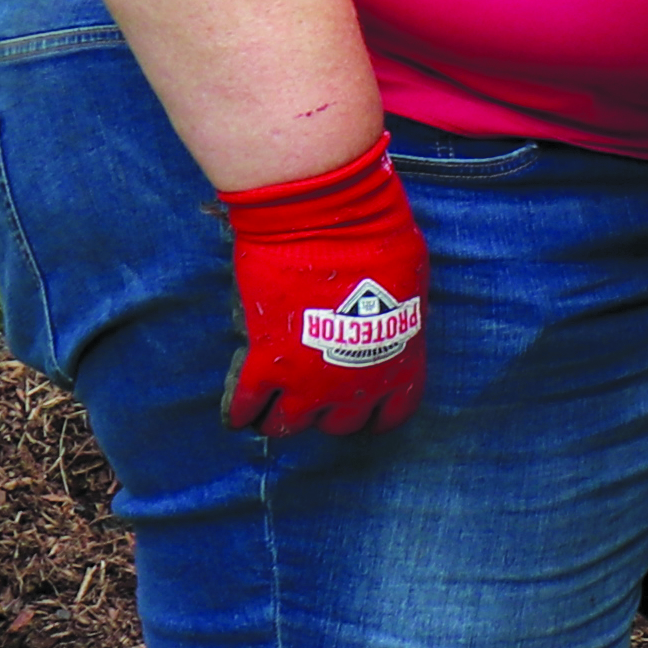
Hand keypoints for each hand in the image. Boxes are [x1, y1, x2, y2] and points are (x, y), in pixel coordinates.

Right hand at [211, 143, 430, 436]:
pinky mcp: (267, 363)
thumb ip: (394, 319)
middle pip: (339, 424)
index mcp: (399, 366)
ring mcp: (310, 380)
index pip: (391, 413)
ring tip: (271, 413)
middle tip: (312, 398)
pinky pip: (247, 405)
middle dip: (326, 413)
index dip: (374, 414)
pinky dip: (241, 412)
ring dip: (280, 421)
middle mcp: (357, 385)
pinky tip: (239, 413)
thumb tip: (381, 320)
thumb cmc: (379, 241)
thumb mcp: (408, 286)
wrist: (329, 222)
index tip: (361, 409)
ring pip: (289, 425)